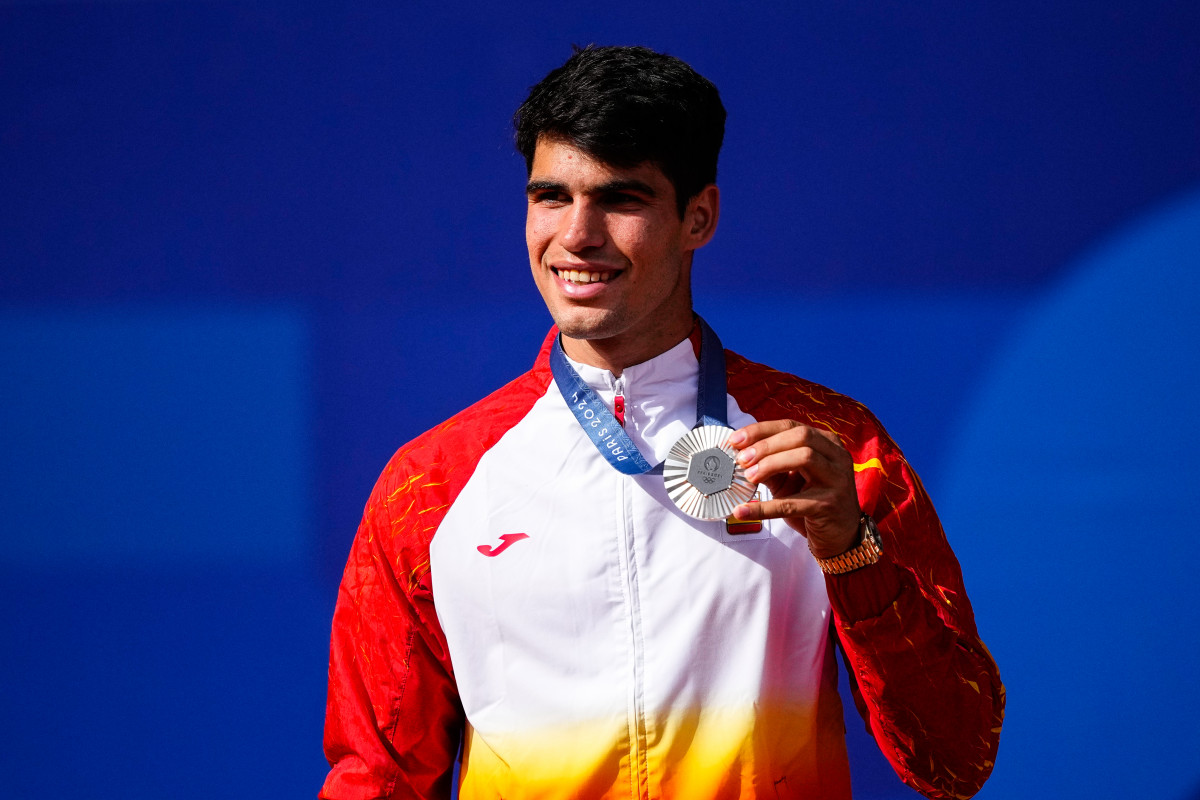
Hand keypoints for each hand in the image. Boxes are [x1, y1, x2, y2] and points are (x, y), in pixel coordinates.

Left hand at [729, 421, 861, 558]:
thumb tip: (738, 454)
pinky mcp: (829, 505)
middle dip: (766, 445)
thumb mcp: (790, 478)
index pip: (791, 426)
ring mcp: (836, 479)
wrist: (840, 537)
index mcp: (826, 443)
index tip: (735, 440)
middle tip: (742, 459)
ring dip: (771, 464)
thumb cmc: (813, 501)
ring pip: (805, 457)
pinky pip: (792, 503)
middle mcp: (836, 456)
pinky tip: (744, 511)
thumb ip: (770, 464)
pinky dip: (765, 507)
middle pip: (800, 436)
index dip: (761, 430)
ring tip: (749, 477)